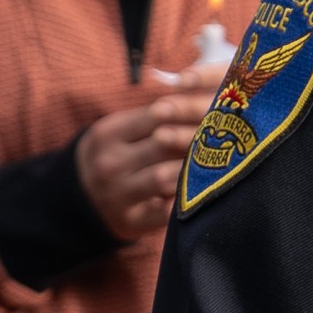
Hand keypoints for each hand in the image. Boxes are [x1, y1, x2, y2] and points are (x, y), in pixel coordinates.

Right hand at [76, 91, 210, 239]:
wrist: (79, 198)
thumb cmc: (115, 154)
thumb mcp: (122, 129)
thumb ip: (155, 114)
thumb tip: (201, 91)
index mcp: (109, 133)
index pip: (157, 114)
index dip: (191, 110)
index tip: (218, 109)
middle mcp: (109, 163)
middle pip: (163, 143)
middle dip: (199, 137)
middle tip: (233, 133)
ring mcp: (117, 194)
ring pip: (163, 176)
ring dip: (194, 168)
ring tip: (224, 160)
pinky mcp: (130, 221)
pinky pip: (163, 212)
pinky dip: (184, 201)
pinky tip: (205, 192)